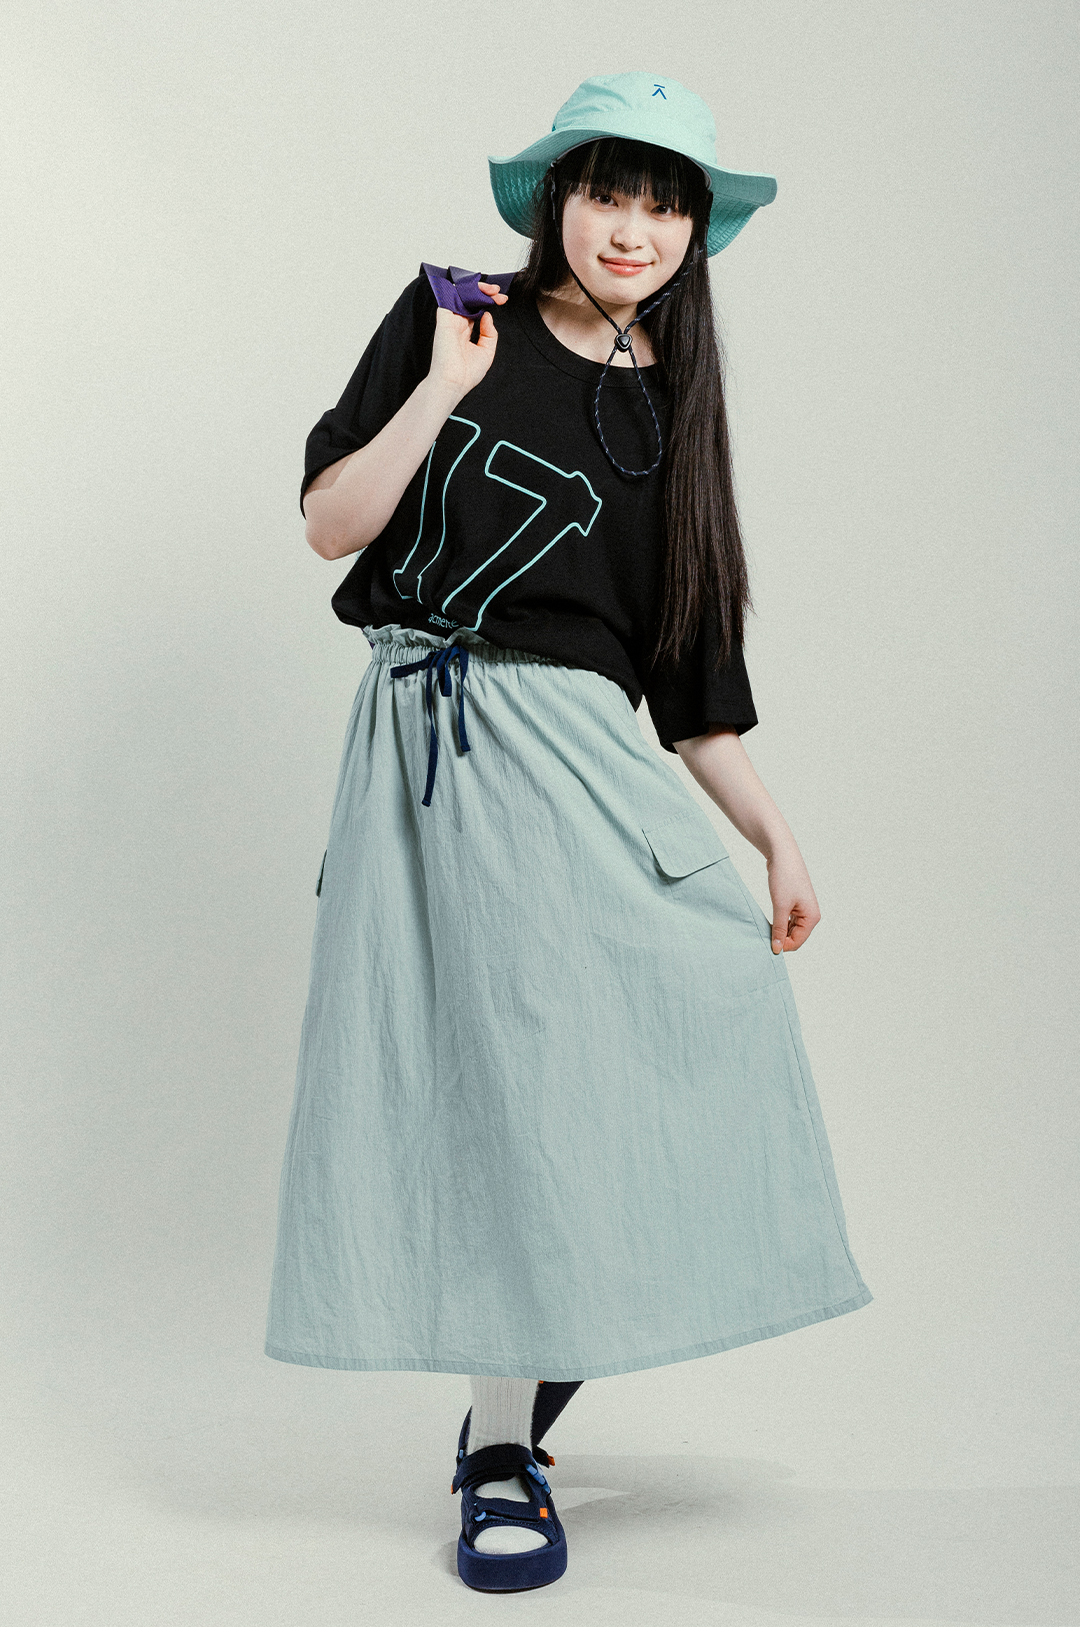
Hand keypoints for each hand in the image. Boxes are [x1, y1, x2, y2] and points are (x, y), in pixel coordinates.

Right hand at [427, 283, 507, 400]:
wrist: (453, 383)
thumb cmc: (467, 374)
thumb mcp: (487, 352)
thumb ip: (489, 333)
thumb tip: (487, 314)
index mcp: (465, 333)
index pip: (476, 310)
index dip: (489, 303)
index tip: (502, 300)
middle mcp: (457, 325)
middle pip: (470, 300)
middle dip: (485, 293)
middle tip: (498, 293)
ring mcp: (450, 321)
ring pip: (461, 295)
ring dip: (477, 288)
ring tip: (492, 291)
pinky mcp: (444, 318)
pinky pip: (449, 296)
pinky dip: (462, 289)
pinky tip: (477, 291)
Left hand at [766, 844, 820, 953]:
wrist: (782, 855)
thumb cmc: (784, 878)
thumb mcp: (780, 907)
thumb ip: (779, 929)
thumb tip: (777, 949)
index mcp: (812, 917)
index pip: (797, 942)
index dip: (782, 946)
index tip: (767, 944)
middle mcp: (811, 915)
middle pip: (795, 937)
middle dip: (781, 938)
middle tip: (764, 935)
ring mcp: (803, 909)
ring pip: (791, 929)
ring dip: (779, 931)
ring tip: (765, 928)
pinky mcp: (795, 904)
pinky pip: (788, 920)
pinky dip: (779, 923)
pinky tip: (769, 922)